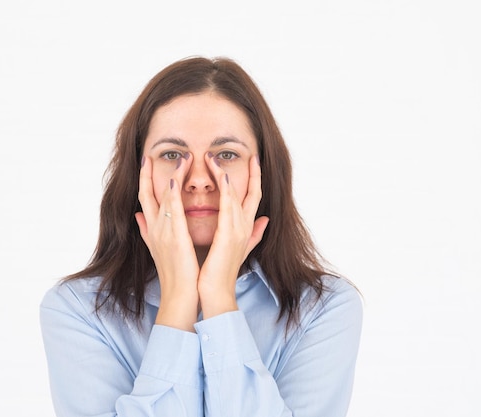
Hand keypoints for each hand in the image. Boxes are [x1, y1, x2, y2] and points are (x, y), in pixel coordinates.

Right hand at [135, 154, 199, 330]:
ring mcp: (162, 231)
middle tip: (148, 155)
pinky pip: (172, 209)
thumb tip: (137, 217)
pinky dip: (172, 192)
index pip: (145, 199)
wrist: (180, 295)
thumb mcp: (157, 249)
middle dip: (145, 173)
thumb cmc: (175, 274)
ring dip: (169, 175)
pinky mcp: (174, 236)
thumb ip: (147, 231)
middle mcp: (154, 228)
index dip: (143, 180)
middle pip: (145, 194)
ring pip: (161, 196)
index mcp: (152, 230)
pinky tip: (175, 177)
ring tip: (179, 158)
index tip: (145, 162)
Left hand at [198, 154, 268, 318]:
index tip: (254, 161)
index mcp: (245, 229)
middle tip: (250, 153)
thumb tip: (265, 221)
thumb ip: (252, 234)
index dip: (256, 179)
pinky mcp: (229, 234)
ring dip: (227, 173)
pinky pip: (229, 206)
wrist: (214, 291)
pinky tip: (222, 174)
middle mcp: (245, 227)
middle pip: (252, 192)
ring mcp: (239, 230)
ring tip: (215, 157)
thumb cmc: (219, 272)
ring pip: (238, 194)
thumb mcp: (238, 249)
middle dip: (252, 172)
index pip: (253, 198)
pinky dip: (227, 189)